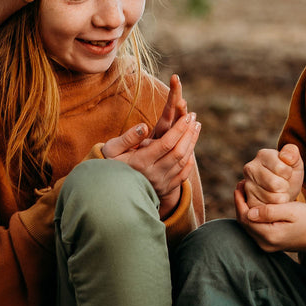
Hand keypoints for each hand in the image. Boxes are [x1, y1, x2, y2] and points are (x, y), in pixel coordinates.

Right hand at [104, 75, 199, 214]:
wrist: (110, 189)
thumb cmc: (110, 163)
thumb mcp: (112, 149)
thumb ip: (128, 138)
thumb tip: (144, 127)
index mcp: (140, 162)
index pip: (166, 144)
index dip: (178, 129)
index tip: (186, 116)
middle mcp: (153, 174)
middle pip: (178, 152)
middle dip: (188, 133)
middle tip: (193, 118)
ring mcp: (161, 183)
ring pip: (183, 162)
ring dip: (191, 143)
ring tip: (195, 127)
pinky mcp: (165, 189)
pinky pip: (183, 174)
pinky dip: (189, 160)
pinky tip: (191, 147)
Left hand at [234, 182, 305, 253]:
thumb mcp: (291, 211)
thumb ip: (270, 212)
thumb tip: (249, 212)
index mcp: (270, 236)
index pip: (246, 218)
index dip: (240, 201)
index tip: (240, 185)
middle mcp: (265, 244)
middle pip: (244, 223)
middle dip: (240, 204)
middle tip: (240, 186)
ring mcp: (266, 246)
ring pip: (248, 226)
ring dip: (244, 209)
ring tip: (245, 192)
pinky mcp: (269, 244)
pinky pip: (254, 229)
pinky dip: (252, 216)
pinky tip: (253, 203)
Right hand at [241, 142, 303, 206]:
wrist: (282, 190)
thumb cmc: (289, 174)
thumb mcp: (295, 162)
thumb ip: (292, 153)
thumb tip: (286, 157)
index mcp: (263, 155)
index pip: (282, 169)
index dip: (289, 174)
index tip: (287, 173)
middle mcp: (250, 168)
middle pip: (276, 185)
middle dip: (285, 187)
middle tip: (284, 184)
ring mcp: (247, 185)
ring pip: (271, 198)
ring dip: (281, 198)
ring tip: (279, 192)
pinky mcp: (248, 201)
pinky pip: (267, 208)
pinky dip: (275, 206)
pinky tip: (274, 200)